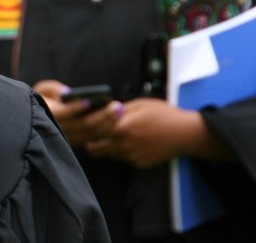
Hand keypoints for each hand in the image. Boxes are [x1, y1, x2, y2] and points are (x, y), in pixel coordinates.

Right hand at [33, 79, 122, 146]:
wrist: (37, 119)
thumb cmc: (43, 99)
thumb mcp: (42, 89)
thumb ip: (52, 88)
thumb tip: (67, 93)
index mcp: (48, 113)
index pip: (63, 113)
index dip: (75, 107)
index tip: (88, 100)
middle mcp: (58, 129)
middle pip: (84, 125)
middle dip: (102, 115)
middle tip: (116, 105)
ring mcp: (69, 138)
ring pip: (92, 134)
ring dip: (108, 122)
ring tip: (119, 109)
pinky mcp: (77, 142)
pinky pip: (95, 138)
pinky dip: (106, 129)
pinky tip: (115, 118)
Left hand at [86, 98, 227, 167]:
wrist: (185, 133)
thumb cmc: (163, 115)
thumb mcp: (138, 105)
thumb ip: (118, 110)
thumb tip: (103, 110)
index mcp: (121, 127)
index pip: (92, 132)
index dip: (86, 129)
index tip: (83, 126)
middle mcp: (123, 144)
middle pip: (95, 148)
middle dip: (91, 141)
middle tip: (92, 135)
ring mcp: (131, 156)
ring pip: (108, 154)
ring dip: (107, 147)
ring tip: (114, 137)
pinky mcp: (139, 163)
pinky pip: (123, 158)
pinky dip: (122, 152)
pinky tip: (131, 142)